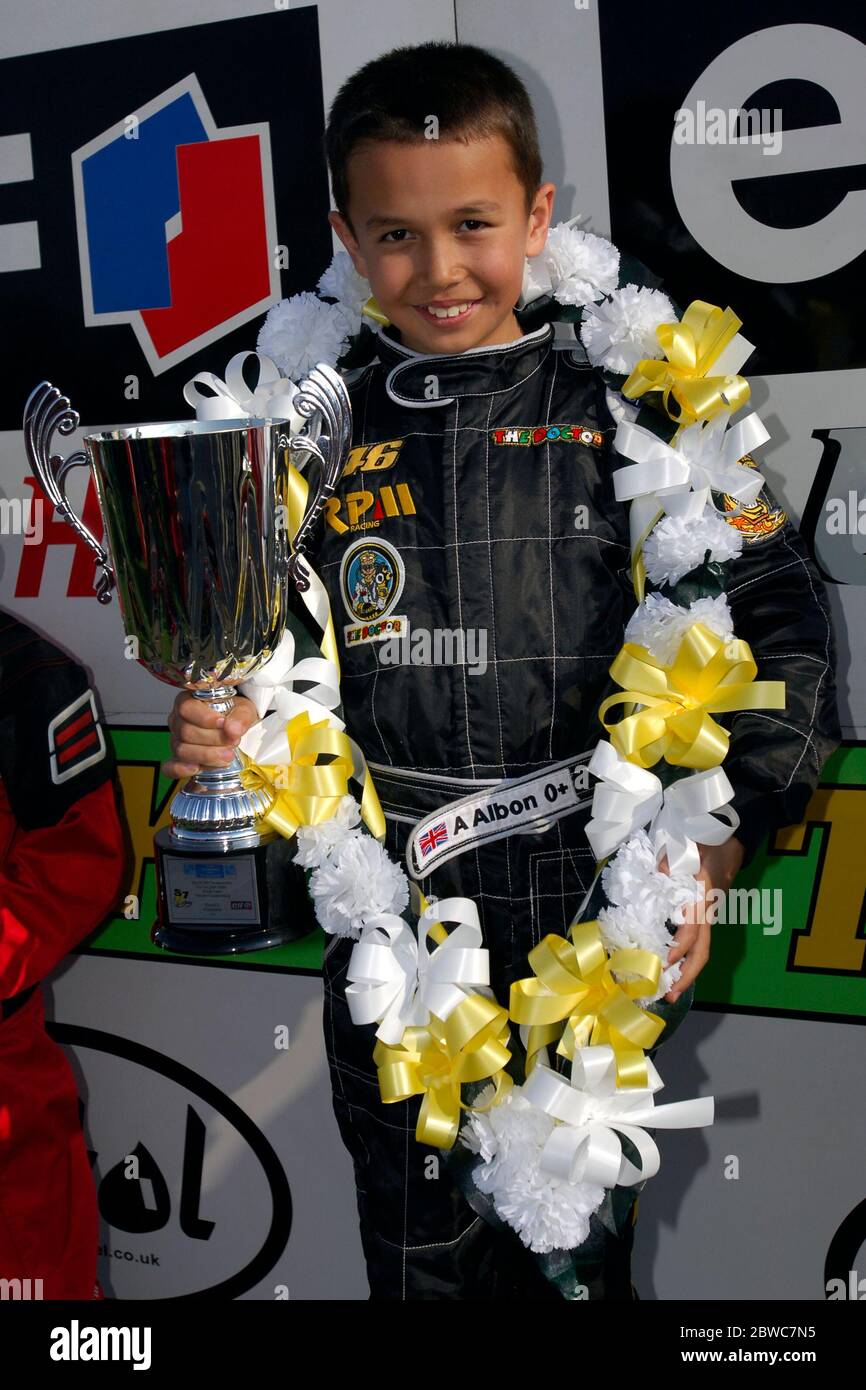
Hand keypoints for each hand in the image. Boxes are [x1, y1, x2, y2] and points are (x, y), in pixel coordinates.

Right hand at [162, 692, 261, 779]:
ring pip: (182, 750)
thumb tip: (232, 729)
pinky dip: (181, 769)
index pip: (187, 709)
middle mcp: (178, 721)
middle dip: (212, 740)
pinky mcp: (178, 760)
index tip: (223, 723)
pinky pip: (171, 767)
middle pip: (186, 732)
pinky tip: (196, 769)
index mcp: (188, 702)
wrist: (234, 729)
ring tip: (227, 756)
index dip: (204, 718)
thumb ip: (240, 718)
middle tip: (232, 742)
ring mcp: (176, 741)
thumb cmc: (233, 715)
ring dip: (206, 756)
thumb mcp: (243, 710)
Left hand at [659, 836, 745, 1002]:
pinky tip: (672, 968)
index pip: (694, 929)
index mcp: (704, 898)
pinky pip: (697, 941)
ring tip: (669, 991)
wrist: (734, 838)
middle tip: (669, 995)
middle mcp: (708, 912)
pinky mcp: (705, 914)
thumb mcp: (692, 845)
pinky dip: (686, 958)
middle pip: (702, 951)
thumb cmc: (711, 842)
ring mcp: (708, 915)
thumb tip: (658, 872)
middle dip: (687, 975)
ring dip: (686, 972)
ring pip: (701, 950)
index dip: (681, 946)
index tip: (667, 960)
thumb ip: (672, 858)